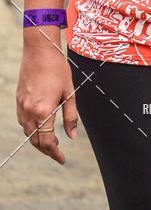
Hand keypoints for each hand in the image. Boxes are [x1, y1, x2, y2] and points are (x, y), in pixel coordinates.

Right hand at [16, 46, 77, 163]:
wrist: (40, 50)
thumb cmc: (57, 68)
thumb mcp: (70, 92)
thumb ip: (71, 116)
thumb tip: (72, 136)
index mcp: (44, 110)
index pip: (47, 142)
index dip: (55, 153)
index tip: (62, 158)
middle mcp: (30, 111)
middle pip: (35, 141)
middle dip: (47, 149)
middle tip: (58, 153)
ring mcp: (22, 106)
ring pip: (28, 133)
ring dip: (38, 140)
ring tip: (50, 141)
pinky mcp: (18, 100)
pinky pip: (23, 122)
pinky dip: (31, 129)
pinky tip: (40, 126)